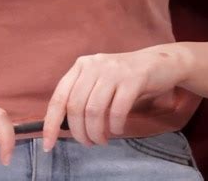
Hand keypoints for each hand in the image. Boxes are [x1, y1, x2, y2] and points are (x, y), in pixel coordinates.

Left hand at [43, 44, 189, 149]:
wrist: (158, 63)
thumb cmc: (124, 78)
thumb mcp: (99, 81)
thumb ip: (82, 95)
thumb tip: (63, 125)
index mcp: (81, 66)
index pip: (59, 97)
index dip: (51, 123)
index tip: (48, 144)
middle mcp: (93, 65)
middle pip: (76, 106)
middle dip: (79, 132)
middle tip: (88, 143)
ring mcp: (113, 70)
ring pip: (94, 110)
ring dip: (96, 132)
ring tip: (101, 140)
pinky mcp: (132, 78)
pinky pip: (117, 110)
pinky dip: (115, 126)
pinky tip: (118, 129)